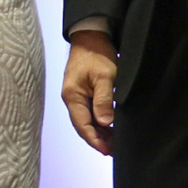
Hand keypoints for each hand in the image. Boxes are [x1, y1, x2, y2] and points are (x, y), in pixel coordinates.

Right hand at [61, 31, 117, 155]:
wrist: (91, 37)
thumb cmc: (96, 54)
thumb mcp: (104, 76)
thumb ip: (104, 99)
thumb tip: (104, 123)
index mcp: (72, 96)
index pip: (82, 125)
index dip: (94, 140)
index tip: (108, 150)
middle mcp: (72, 99)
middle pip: (83, 126)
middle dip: (98, 139)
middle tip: (115, 150)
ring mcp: (77, 96)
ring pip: (87, 121)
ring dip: (100, 132)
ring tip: (115, 142)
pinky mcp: (84, 93)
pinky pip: (90, 113)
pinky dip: (100, 122)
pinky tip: (111, 127)